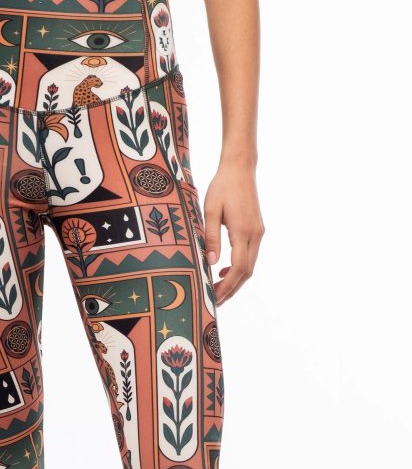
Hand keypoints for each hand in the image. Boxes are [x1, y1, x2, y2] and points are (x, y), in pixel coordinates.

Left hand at [203, 162, 264, 304]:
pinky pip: (250, 255)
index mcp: (243, 231)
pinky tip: (225, 269)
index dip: (228, 286)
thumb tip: (211, 263)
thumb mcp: (210, 211)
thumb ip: (211, 237)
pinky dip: (239, 267)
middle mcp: (255, 235)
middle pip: (247, 271)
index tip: (215, 297)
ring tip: (218, 289)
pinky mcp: (257, 229)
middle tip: (215, 300)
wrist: (240, 168)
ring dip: (236, 279)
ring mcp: (258, 232)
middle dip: (232, 288)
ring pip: (250, 265)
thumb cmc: (222, 187)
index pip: (239, 268)